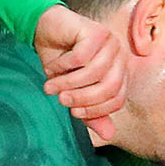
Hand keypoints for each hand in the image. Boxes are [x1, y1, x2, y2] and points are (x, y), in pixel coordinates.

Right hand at [32, 4, 123, 136]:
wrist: (44, 29)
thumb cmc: (60, 60)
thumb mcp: (74, 91)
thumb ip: (91, 112)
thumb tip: (109, 135)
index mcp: (120, 72)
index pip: (117, 100)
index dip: (95, 110)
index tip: (73, 112)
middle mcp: (120, 56)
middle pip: (109, 87)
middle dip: (82, 98)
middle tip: (61, 101)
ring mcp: (110, 42)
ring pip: (95, 72)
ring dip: (68, 83)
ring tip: (51, 87)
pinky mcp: (95, 31)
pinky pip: (81, 57)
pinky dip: (63, 66)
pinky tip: (52, 67)